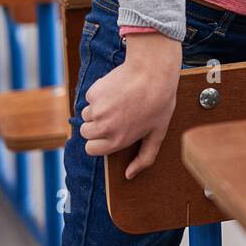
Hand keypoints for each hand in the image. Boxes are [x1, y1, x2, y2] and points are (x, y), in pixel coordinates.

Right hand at [80, 31, 181, 178]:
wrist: (153, 70)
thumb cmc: (160, 101)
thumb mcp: (158, 132)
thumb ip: (145, 157)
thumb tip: (129, 175)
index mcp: (117, 140)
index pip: (91, 149)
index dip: (100, 141)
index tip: (111, 131)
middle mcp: (104, 127)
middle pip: (86, 133)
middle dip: (97, 126)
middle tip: (117, 115)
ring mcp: (97, 109)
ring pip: (86, 115)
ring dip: (97, 109)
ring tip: (119, 101)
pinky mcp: (93, 92)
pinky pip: (89, 98)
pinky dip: (98, 94)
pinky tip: (117, 89)